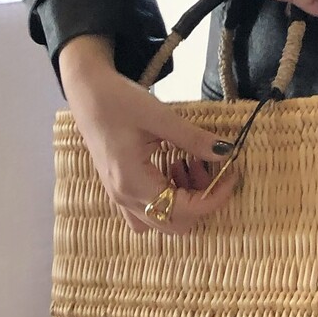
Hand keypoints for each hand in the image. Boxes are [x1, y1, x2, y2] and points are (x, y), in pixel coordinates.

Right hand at [59, 37, 240, 235]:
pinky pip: (148, 211)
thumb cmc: (118, 100)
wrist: (86, 92)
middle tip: (210, 168)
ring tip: (189, 163)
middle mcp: (124, 198)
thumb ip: (193, 139)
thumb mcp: (160, 116)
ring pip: (161, 220)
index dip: (214, 198)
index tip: (231, 174)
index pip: (183, 211)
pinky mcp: (119, 189)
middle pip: (174, 224)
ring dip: (183, 200)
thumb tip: (227, 153)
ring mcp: (119, 196)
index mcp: (133, 182)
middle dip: (201, 201)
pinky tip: (172, 168)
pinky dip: (167, 197)